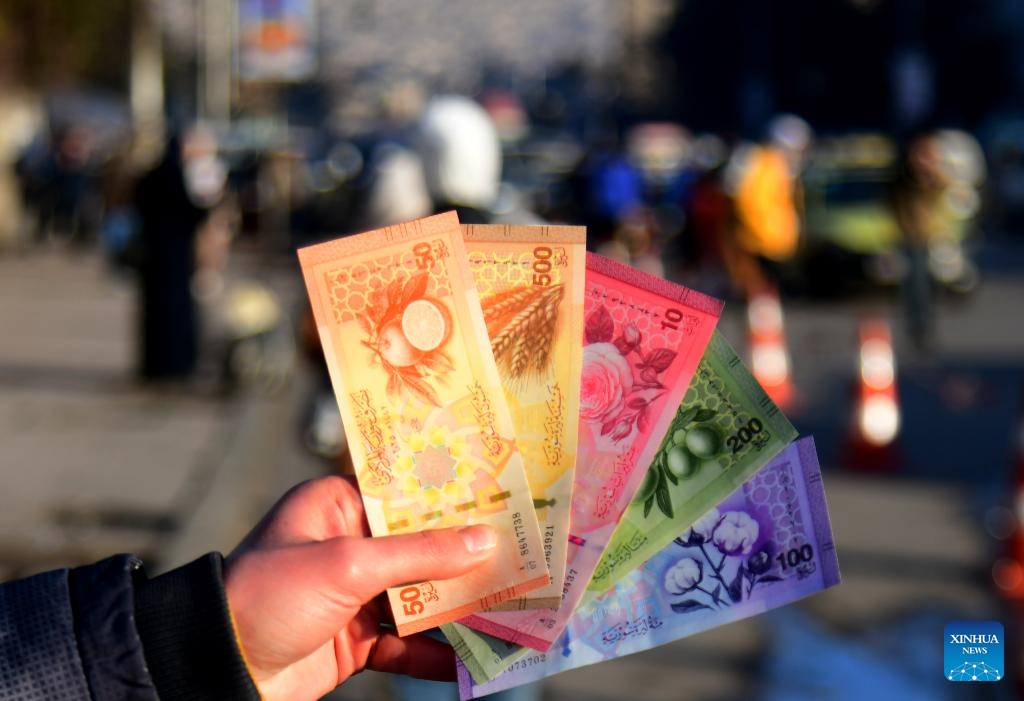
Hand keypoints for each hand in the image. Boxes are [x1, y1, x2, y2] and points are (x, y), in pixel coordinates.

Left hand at [223, 475, 496, 700]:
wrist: (217, 670)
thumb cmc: (270, 595)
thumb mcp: (346, 565)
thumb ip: (418, 555)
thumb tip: (485, 542)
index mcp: (337, 506)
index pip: (407, 494)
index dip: (454, 499)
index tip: (504, 500)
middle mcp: (347, 544)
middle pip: (421, 547)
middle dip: (467, 558)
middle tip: (522, 556)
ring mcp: (352, 594)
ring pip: (419, 596)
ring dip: (458, 607)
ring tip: (510, 609)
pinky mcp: (353, 640)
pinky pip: (404, 642)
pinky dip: (433, 652)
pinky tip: (468, 660)